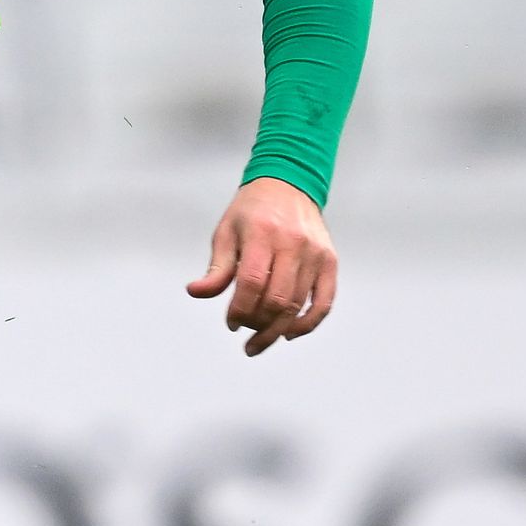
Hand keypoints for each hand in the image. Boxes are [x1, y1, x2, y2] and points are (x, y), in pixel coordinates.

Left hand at [191, 176, 338, 357]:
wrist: (289, 186)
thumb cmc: (252, 212)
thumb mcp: (226, 232)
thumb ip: (216, 268)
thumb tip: (195, 292)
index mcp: (262, 234)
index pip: (251, 283)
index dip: (239, 310)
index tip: (231, 323)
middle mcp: (293, 244)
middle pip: (277, 300)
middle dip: (258, 326)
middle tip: (245, 334)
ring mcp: (315, 254)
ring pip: (298, 305)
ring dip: (277, 330)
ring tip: (260, 339)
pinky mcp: (330, 262)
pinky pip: (324, 302)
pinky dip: (307, 323)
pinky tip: (289, 333)